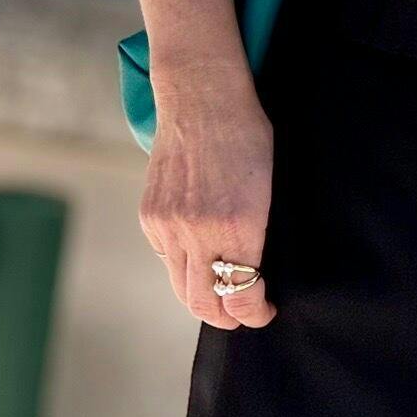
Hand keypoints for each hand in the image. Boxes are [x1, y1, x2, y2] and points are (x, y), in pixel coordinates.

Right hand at [138, 63, 276, 330]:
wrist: (203, 99)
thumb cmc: (248, 139)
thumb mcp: (267, 189)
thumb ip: (256, 235)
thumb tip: (253, 274)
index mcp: (238, 224)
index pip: (242, 294)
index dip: (254, 313)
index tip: (264, 313)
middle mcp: (198, 231)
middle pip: (204, 303)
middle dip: (226, 317)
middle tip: (242, 315)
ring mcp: (168, 225)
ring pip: (181, 287)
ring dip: (202, 297)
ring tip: (220, 293)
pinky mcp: (150, 216)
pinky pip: (165, 258)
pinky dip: (183, 265)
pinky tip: (198, 253)